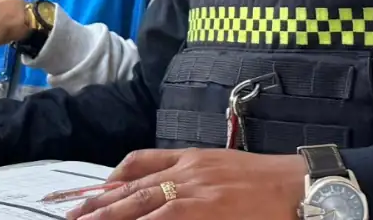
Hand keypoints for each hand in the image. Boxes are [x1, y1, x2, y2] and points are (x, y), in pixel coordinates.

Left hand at [68, 149, 304, 219]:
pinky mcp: (206, 211)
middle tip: (73, 216)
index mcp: (190, 158)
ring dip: (111, 217)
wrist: (299, 185)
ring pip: (142, 204)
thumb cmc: (265, 181)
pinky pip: (167, 219)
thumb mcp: (221, 167)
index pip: (140, 163)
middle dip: (100, 203)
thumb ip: (191, 175)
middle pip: (133, 187)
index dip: (113, 178)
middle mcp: (187, 172)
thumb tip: (163, 191)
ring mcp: (195, 192)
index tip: (93, 192)